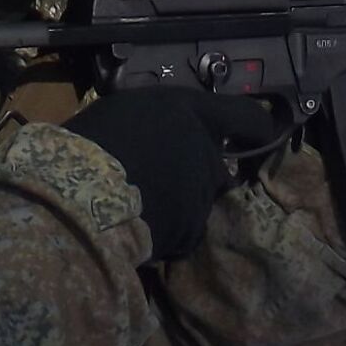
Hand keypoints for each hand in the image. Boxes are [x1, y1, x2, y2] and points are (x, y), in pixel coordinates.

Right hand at [66, 86, 276, 262]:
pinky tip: (138, 228)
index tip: (264, 133)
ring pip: (198, 200)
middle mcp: (204, 151)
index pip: (243, 115)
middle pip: (215, 166)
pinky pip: (183, 231)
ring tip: (140, 208)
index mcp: (189, 112)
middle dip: (198, 175)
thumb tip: (153, 131)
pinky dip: (167, 232)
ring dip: (179, 204)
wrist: (81, 197)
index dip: (257, 125)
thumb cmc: (90, 144)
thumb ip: (154, 123)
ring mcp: (200, 194)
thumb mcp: (123, 113)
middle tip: (164, 181)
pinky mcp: (190, 231)